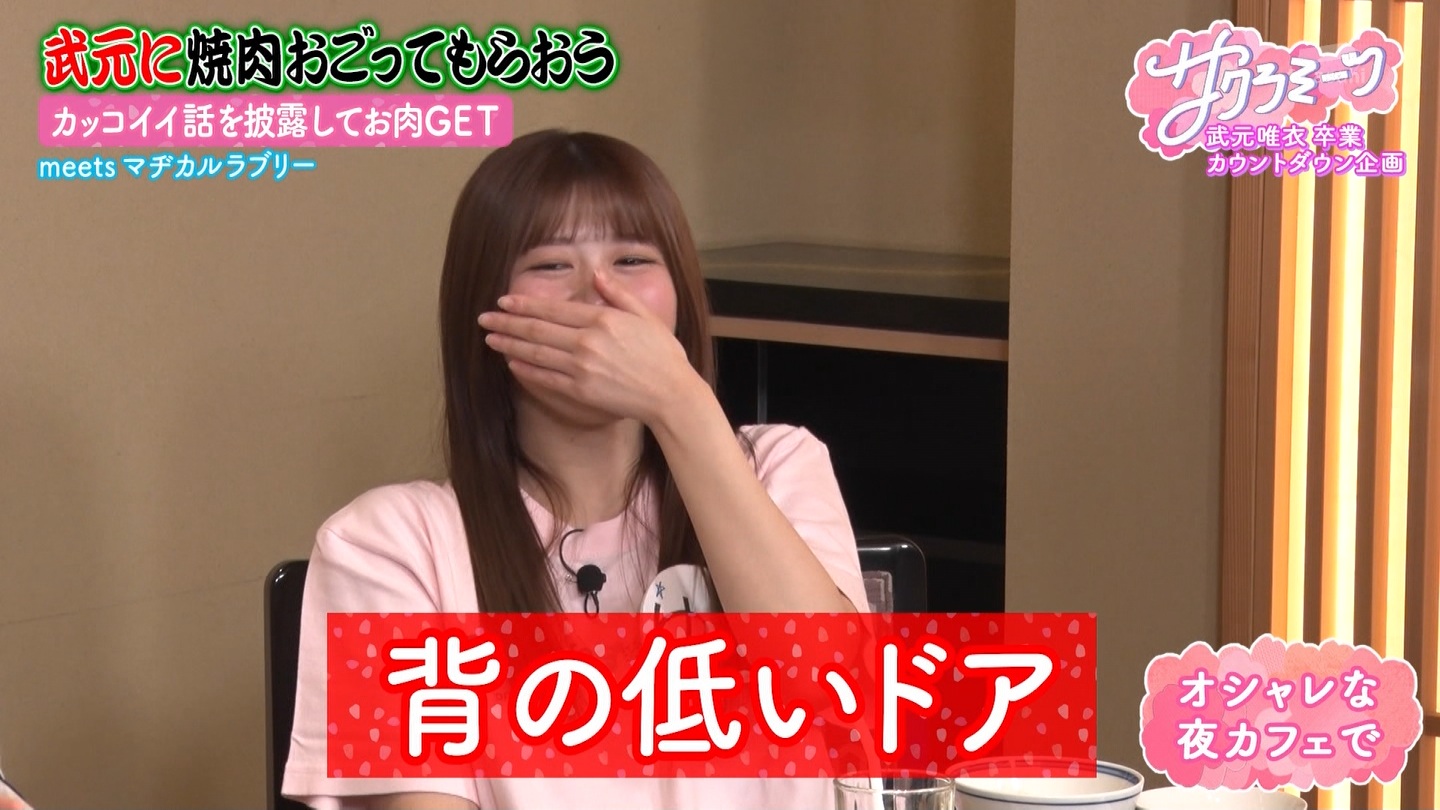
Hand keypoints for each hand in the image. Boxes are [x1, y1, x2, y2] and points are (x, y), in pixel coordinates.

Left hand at [477, 270, 704, 424]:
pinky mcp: (581, 391)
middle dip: (507, 323)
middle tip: (484, 319)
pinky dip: (526, 370)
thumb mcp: (646, 316)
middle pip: (538, 329)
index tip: (504, 301)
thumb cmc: (664, 355)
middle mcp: (587, 342)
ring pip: (536, 353)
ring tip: (490, 339)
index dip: (525, 305)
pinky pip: (546, 378)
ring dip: (510, 345)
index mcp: (602, 319)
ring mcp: (582, 368)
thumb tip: (597, 274)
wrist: (672, 394)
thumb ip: (618, 294)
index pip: (554, 309)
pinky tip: (512, 363)